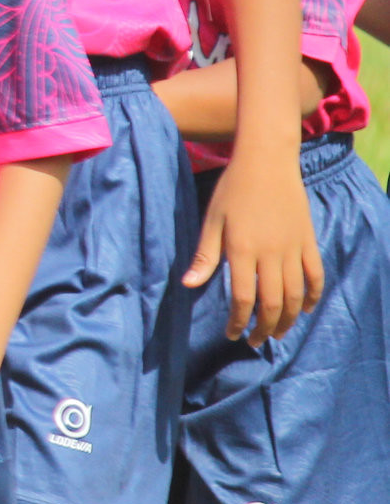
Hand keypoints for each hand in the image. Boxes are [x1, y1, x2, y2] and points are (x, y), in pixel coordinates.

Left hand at [184, 154, 323, 345]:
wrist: (266, 163)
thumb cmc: (232, 190)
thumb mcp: (212, 221)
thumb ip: (205, 256)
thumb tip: (188, 285)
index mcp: (242, 250)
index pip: (243, 297)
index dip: (238, 321)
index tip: (232, 334)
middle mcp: (270, 253)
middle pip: (272, 302)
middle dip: (264, 327)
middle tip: (255, 341)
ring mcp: (293, 248)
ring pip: (296, 295)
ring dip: (287, 318)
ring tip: (277, 332)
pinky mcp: (308, 241)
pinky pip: (315, 275)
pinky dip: (312, 296)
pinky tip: (305, 309)